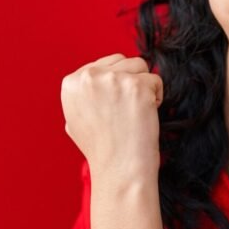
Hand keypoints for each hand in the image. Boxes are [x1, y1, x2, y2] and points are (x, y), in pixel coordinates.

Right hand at [61, 53, 163, 179]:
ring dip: (144, 87)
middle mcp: (89, 76)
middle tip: (128, 110)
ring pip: (140, 66)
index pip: (104, 64)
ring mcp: (113, 79)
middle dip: (131, 81)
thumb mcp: (76, 119)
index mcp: (71, 83)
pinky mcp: (136, 86)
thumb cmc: (102, 149)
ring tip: (137, 112)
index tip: (116, 107)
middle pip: (123, 61)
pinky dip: (157, 97)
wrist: (120, 168)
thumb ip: (83, 95)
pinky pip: (156, 80)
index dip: (117, 84)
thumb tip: (93, 78)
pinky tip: (146, 115)